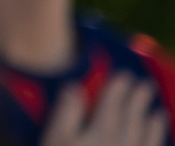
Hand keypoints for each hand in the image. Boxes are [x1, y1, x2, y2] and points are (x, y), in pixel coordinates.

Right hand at [46, 68, 167, 145]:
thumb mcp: (55, 137)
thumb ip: (66, 112)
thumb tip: (74, 86)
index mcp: (100, 132)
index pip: (112, 105)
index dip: (119, 88)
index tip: (126, 75)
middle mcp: (120, 143)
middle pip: (132, 118)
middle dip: (139, 100)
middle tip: (147, 85)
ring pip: (147, 138)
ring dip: (153, 124)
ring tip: (158, 112)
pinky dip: (156, 143)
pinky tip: (158, 140)